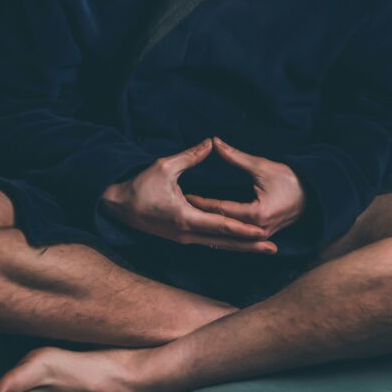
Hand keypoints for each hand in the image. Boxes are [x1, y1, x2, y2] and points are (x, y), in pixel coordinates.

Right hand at [99, 137, 278, 252]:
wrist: (118, 206)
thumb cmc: (139, 185)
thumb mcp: (165, 166)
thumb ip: (191, 156)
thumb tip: (211, 142)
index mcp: (185, 217)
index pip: (221, 225)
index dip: (244, 229)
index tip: (264, 231)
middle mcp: (187, 234)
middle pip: (224, 242)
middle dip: (250, 245)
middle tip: (274, 249)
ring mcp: (183, 238)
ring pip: (218, 245)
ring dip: (241, 248)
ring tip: (263, 250)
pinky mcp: (181, 238)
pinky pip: (208, 243)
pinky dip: (226, 244)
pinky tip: (238, 244)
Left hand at [183, 136, 306, 241]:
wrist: (313, 194)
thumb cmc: (289, 178)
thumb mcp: (261, 166)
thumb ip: (235, 156)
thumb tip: (213, 142)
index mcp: (256, 214)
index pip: (220, 209)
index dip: (200, 201)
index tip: (182, 194)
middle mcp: (257, 230)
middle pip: (221, 225)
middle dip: (199, 216)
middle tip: (176, 209)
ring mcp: (260, 236)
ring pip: (227, 235)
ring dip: (207, 228)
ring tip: (185, 222)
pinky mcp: (261, 236)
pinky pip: (235, 237)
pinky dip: (220, 232)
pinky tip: (205, 230)